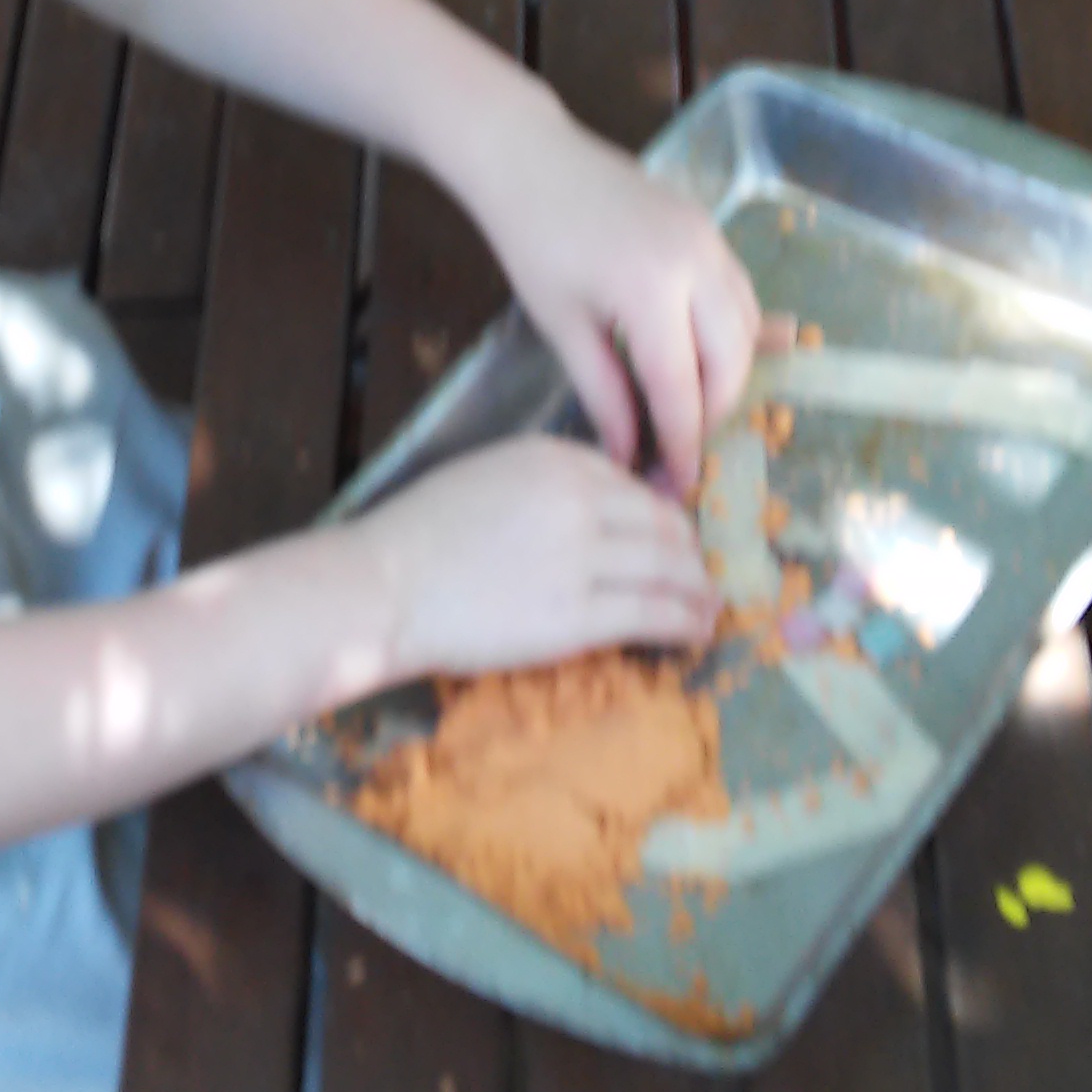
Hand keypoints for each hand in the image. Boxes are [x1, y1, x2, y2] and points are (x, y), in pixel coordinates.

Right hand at [357, 436, 718, 678]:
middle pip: (664, 524)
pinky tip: (695, 634)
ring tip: (708, 611)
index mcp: (556, 457)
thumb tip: (594, 513)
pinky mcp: (583, 615)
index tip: (668, 540)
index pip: (632, 485)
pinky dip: (687, 623)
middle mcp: (582, 498)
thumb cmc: (418, 536)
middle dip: (690, 554)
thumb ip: (543, 485)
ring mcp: (586, 556)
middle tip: (699, 578)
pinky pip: (657, 614)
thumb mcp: (487, 476)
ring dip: (699, 592)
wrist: (383, 586)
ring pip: (672, 569)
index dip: (659, 518)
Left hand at [446, 102, 763, 495]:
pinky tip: (714, 360)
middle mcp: (697, 262)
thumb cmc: (531, 240)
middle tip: (679, 448)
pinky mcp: (710, 227)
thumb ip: (603, 393)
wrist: (530, 156)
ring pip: (746, 328)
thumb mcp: (561, 325)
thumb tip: (628, 455)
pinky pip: (739, 293)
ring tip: (688, 409)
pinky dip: (733, 333)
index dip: (682, 444)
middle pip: (732, 362)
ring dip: (727, 375)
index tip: (676, 485)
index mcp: (651, 290)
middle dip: (712, 414)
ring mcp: (711, 239)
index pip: (681, 388)